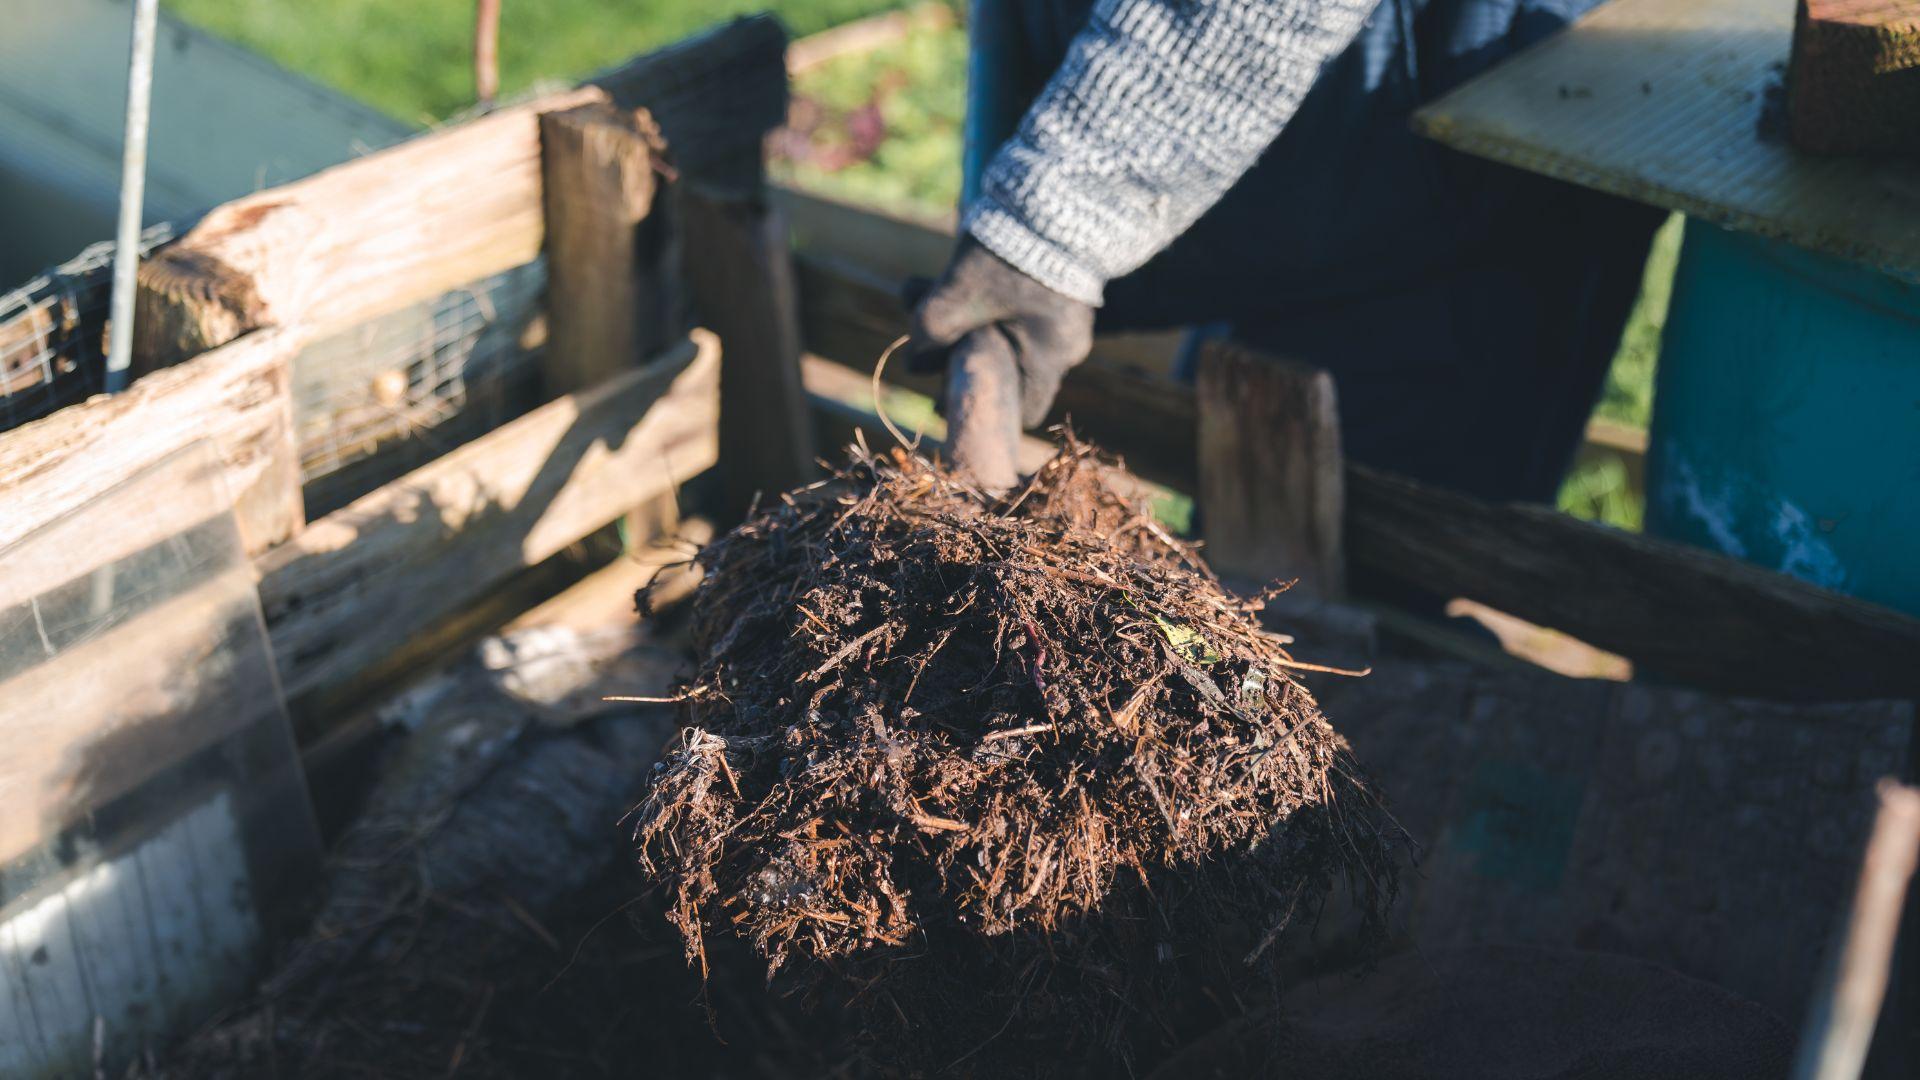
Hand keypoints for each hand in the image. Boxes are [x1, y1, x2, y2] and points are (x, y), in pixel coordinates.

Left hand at [908, 238, 1094, 429]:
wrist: (1060, 193)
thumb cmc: (1013, 251)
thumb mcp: (959, 296)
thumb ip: (931, 334)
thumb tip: (915, 363)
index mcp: (1052, 357)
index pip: (1023, 411)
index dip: (982, 405)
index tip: (945, 389)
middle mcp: (1066, 343)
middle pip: (1005, 366)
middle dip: (956, 349)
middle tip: (920, 331)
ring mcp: (1066, 313)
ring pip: (1004, 331)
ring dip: (959, 317)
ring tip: (916, 291)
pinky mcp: (1059, 284)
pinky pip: (1016, 306)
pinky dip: (980, 298)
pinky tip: (944, 275)